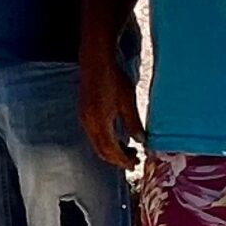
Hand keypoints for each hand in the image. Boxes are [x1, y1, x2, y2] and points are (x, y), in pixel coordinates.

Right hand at [79, 54, 144, 170]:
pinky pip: (93, 135)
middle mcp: (88, 123)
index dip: (123, 160)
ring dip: (111, 151)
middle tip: (133, 160)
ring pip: (96, 144)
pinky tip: (116, 136)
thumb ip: (133, 123)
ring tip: (128, 149)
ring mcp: (84, 119)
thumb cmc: (113, 78)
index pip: (111, 150)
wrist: (96, 61)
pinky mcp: (84, 113)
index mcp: (99, 122)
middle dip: (117, 159)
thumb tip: (141, 141)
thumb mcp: (128, 101)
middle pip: (101, 151)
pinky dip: (105, 141)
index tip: (135, 164)